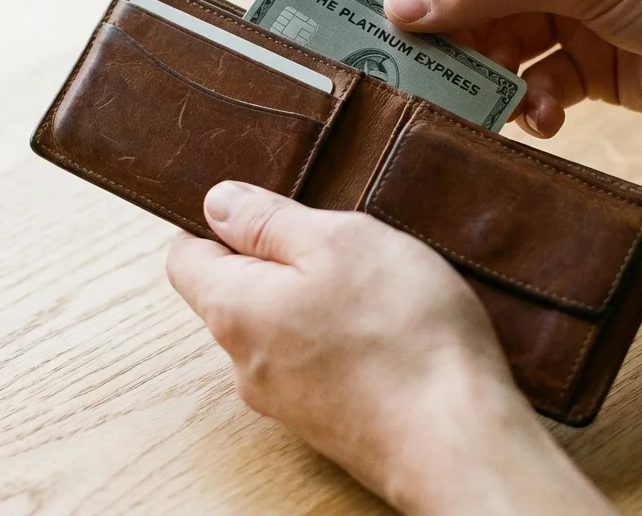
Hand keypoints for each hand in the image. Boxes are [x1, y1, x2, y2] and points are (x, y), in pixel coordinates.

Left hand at [167, 182, 615, 514]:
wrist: (456, 438)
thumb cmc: (400, 333)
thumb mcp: (338, 240)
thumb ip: (269, 220)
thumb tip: (218, 204)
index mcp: (233, 310)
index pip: (185, 257)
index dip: (219, 224)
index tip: (267, 209)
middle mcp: (244, 363)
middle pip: (238, 293)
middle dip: (280, 261)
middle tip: (341, 242)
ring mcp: (286, 400)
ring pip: (283, 329)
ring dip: (318, 301)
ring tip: (376, 287)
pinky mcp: (327, 422)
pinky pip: (318, 363)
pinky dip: (344, 340)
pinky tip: (390, 331)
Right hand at [384, 0, 641, 135]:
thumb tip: (404, 3)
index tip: (396, 22)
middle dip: (458, 36)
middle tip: (429, 79)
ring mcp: (579, 5)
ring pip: (503, 42)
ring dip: (494, 78)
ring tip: (489, 108)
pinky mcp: (594, 60)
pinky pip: (537, 80)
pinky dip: (531, 101)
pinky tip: (542, 118)